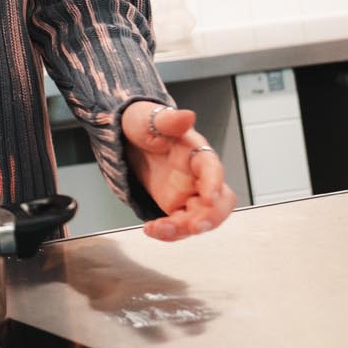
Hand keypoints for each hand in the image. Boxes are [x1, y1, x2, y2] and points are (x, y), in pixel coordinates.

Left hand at [121, 103, 236, 240]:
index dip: (214, 183)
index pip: (213, 169)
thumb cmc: (145, 124)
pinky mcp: (176, 207)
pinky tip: (152, 229)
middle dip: (210, 217)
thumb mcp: (151, 119)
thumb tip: (186, 115)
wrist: (129, 138)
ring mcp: (189, 194)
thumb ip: (169, 120)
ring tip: (160, 229)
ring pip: (199, 218)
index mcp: (198, 153)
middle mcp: (199, 177)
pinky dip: (169, 232)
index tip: (209, 197)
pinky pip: (179, 225)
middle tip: (194, 226)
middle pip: (219, 202)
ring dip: (184, 229)